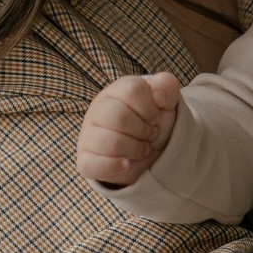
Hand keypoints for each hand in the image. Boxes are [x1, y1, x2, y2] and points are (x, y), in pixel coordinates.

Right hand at [76, 71, 181, 187]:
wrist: (149, 152)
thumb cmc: (153, 122)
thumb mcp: (166, 101)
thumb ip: (166, 85)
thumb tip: (159, 96)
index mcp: (116, 91)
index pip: (132, 90)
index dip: (151, 107)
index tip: (155, 117)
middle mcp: (98, 110)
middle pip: (120, 117)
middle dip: (144, 130)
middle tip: (150, 135)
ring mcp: (89, 135)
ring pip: (110, 142)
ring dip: (135, 150)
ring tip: (141, 149)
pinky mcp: (86, 161)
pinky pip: (93, 165)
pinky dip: (114, 166)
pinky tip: (126, 164)